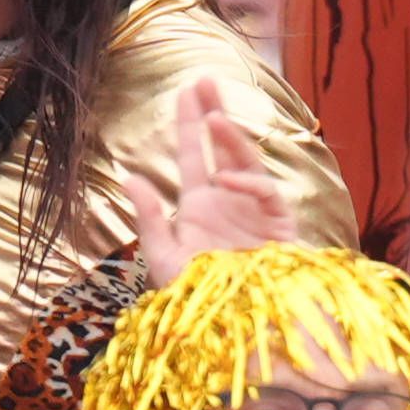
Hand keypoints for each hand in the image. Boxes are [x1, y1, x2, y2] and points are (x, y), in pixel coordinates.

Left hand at [126, 77, 290, 285]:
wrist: (237, 329)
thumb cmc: (199, 298)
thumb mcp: (165, 257)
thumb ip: (149, 218)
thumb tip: (129, 176)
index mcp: (199, 207)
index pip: (193, 156)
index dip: (191, 123)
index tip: (187, 90)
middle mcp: (227, 202)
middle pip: (222, 148)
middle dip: (215, 113)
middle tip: (206, 80)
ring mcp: (254, 212)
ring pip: (246, 163)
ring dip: (232, 139)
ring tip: (214, 116)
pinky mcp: (279, 227)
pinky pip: (266, 195)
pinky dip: (247, 184)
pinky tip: (224, 179)